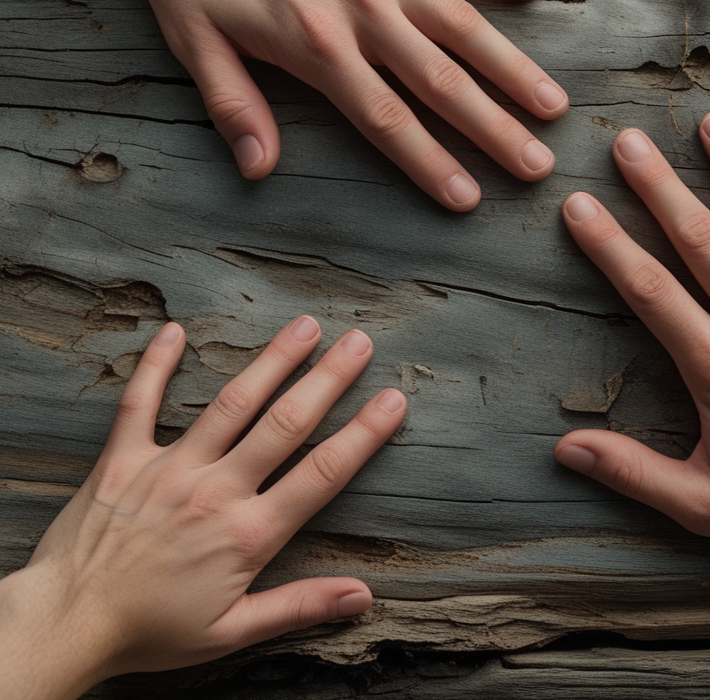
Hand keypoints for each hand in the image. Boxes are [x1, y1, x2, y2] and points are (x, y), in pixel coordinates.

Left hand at [0, 318, 405, 696]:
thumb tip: (362, 596)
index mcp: (246, 533)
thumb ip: (299, 606)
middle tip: (359, 343)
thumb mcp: (231, 632)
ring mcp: (169, 468)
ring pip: (231, 403)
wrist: (65, 625)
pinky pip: (141, 402)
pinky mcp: (123, 458)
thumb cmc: (150, 631)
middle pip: (285, 424)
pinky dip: (156, 365)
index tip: (394, 401)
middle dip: (328, 380)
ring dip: (272, 361)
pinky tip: (174, 331)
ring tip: (305, 327)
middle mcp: (215, 491)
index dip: (363, 435)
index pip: (321, 475)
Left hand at [128, 0, 567, 207]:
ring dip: (510, 64)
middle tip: (537, 166)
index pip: (386, 117)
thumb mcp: (194, 47)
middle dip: (492, 128)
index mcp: (314, 43)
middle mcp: (358, 5)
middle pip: (439, 79)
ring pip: (460, 20)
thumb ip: (234, 108)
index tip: (469, 198)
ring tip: (551, 103)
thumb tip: (260, 170)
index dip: (431, 162)